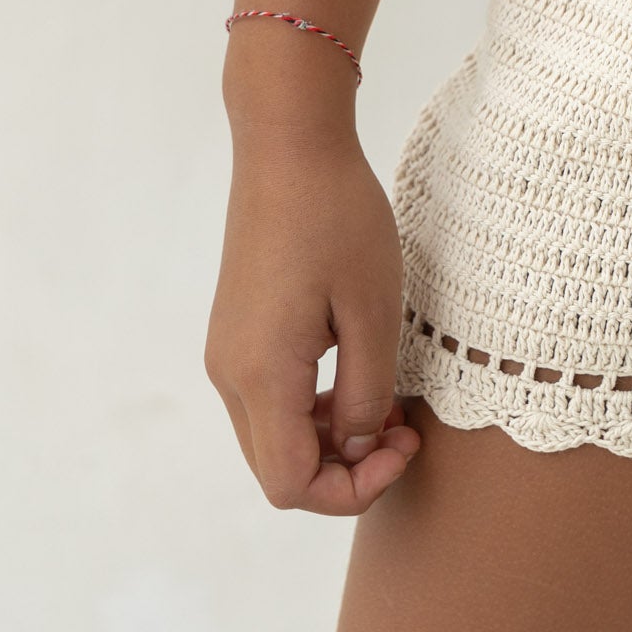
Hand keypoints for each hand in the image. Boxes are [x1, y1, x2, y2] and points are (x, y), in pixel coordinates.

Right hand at [205, 130, 422, 513]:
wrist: (288, 144)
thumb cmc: (338, 217)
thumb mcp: (372, 308)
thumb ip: (366, 391)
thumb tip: (359, 446)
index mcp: (262, 375)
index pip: (292, 486)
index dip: (352, 488)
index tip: (402, 444)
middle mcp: (230, 374)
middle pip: (279, 470)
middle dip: (346, 467)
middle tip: (404, 426)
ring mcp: (228, 351)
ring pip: (273, 437)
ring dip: (330, 437)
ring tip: (389, 399)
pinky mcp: (236, 330)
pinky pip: (269, 398)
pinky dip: (311, 406)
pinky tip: (355, 372)